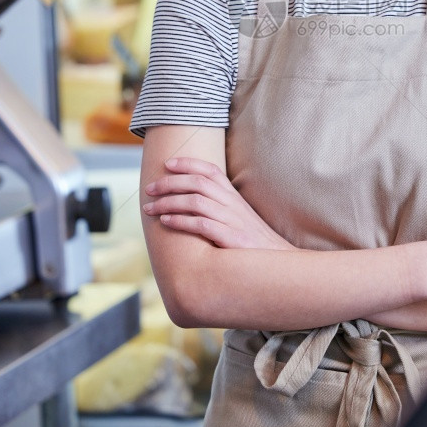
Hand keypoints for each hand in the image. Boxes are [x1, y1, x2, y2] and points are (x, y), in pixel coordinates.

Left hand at [142, 157, 295, 250]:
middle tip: (149, 189)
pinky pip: (202, 225)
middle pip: (198, 183)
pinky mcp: (232, 239)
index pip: (210, 170)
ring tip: (150, 208)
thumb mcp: (238, 217)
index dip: (188, 163)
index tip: (167, 164)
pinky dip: (180, 221)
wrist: (277, 263)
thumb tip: (190, 199)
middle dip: (169, 183)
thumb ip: (218, 205)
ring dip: (169, 202)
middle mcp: (232, 204)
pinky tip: (165, 222)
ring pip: (196, 201)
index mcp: (233, 196)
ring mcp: (233, 220)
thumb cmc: (251, 242)